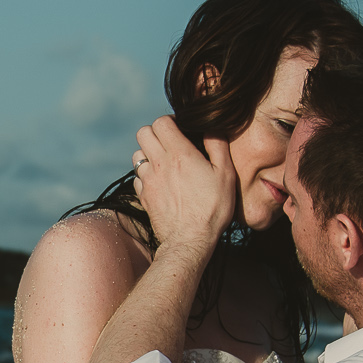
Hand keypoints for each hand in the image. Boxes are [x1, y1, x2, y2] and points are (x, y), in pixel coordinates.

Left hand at [132, 116, 235, 252]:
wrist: (190, 240)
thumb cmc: (212, 208)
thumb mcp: (225, 174)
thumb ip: (217, 145)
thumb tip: (211, 128)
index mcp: (179, 153)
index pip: (161, 122)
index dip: (170, 121)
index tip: (180, 129)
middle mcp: (159, 163)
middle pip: (143, 133)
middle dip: (155, 133)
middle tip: (170, 142)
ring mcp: (148, 180)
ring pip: (137, 154)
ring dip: (148, 153)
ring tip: (164, 162)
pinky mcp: (143, 196)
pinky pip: (137, 177)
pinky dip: (145, 175)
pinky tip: (160, 182)